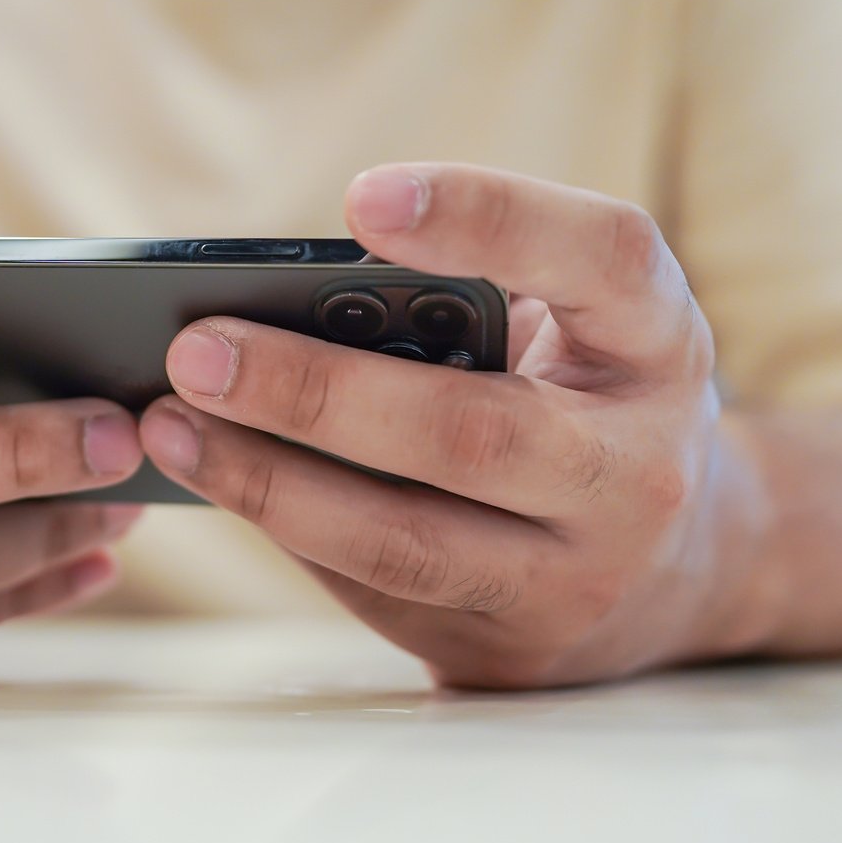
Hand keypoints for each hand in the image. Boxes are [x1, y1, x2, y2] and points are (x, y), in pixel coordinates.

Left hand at [139, 164, 775, 688]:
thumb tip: (267, 302)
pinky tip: (211, 475)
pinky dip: (284, 526)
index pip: (601, 257)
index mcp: (657, 341)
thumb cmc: (571, 397)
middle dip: (317, 391)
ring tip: (169, 424)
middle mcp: (639, 465)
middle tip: (196, 348)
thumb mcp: (563, 327)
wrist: (672, 571)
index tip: (361, 199)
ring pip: (409, 538)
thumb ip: (459, 302)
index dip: (487, 218)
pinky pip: (377, 587)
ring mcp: (582, 573)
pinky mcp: (511, 643)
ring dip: (269, 480)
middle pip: (474, 429)